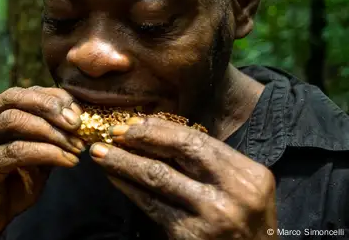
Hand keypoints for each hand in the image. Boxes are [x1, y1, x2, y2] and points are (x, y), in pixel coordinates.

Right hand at [0, 87, 84, 239]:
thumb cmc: (11, 184)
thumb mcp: (34, 154)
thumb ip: (48, 136)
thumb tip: (79, 118)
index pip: (22, 93)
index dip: (52, 97)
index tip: (78, 112)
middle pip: (15, 98)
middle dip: (50, 107)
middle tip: (77, 124)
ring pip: (15, 121)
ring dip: (52, 132)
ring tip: (76, 146)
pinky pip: (17, 151)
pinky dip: (48, 153)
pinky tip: (68, 162)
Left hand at [90, 116, 276, 238]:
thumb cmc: (239, 226)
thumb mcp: (238, 191)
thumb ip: (208, 165)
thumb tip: (154, 132)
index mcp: (249, 175)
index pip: (198, 140)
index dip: (162, 128)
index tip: (134, 122)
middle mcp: (234, 192)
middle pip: (180, 150)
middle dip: (142, 137)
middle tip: (114, 132)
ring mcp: (213, 215)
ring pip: (158, 176)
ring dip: (124, 161)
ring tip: (101, 153)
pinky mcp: (190, 236)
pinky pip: (151, 204)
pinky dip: (128, 187)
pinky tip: (113, 177)